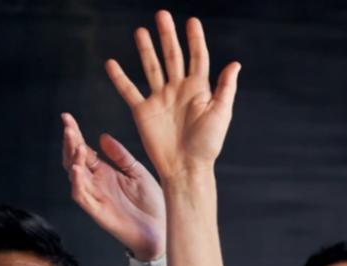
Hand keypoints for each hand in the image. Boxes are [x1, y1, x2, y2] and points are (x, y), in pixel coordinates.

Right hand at [61, 112, 165, 259]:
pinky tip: (77, 170)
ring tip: (76, 145)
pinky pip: (82, 196)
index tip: (67, 117)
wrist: (163, 229)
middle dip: (70, 143)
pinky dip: (77, 183)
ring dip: (72, 160)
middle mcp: (96, 183)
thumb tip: (102, 136)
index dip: (74, 134)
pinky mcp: (98, 212)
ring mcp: (95, 197)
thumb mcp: (137, 172)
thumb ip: (120, 156)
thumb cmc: (152, 203)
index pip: (83, 150)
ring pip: (75, 177)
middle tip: (68, 126)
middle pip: (74, 160)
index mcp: (105, 172)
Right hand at [105, 11, 239, 180]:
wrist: (186, 168)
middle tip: (162, 15)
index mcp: (198, 90)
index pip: (197, 58)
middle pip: (172, 56)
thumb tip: (235, 63)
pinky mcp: (143, 111)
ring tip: (140, 31)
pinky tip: (111, 63)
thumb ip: (225, 88)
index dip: (195, 39)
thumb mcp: (221, 114)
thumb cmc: (207, 145)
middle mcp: (178, 90)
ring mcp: (160, 99)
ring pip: (151, 67)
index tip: (192, 21)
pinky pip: (129, 90)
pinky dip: (120, 78)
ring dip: (146, 49)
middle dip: (167, 36)